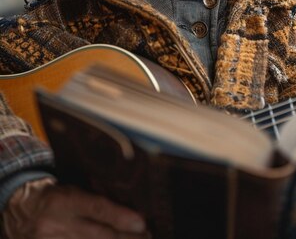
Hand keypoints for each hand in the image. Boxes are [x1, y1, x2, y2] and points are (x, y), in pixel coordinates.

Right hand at [3, 179, 148, 237]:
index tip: (142, 223)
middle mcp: (56, 224)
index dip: (122, 217)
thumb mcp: (73, 191)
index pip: (97, 209)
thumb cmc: (53, 196)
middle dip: (125, 238)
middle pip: (98, 235)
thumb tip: (129, 211)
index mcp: (63, 200)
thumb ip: (96, 200)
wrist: (18, 209)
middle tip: (146, 237)